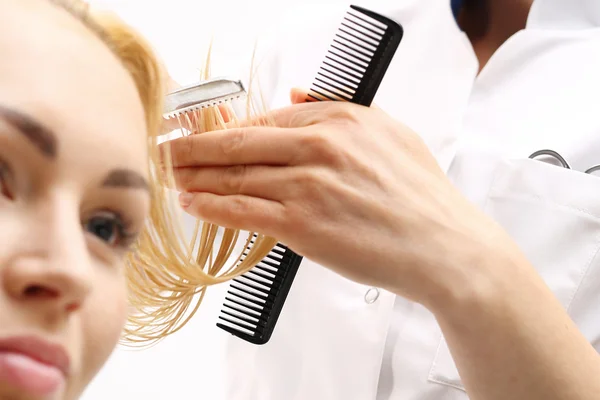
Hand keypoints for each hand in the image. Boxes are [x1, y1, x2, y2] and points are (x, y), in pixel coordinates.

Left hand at [160, 89, 515, 308]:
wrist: (444, 246)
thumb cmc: (421, 195)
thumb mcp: (389, 132)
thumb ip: (338, 108)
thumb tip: (296, 95)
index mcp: (339, 120)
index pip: (267, 120)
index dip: (229, 128)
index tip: (206, 134)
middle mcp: (319, 148)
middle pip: (240, 143)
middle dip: (195, 146)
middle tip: (166, 148)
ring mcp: (308, 187)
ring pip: (236, 177)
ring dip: (197, 177)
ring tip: (171, 176)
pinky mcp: (303, 226)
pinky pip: (244, 212)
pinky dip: (213, 207)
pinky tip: (193, 203)